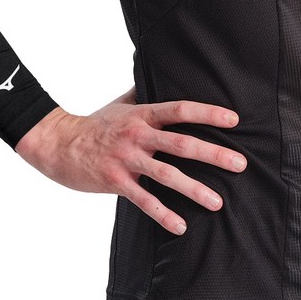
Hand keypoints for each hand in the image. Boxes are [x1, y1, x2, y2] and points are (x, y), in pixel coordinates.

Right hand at [14, 85, 246, 235]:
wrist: (59, 143)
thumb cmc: (94, 124)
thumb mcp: (119, 104)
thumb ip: (141, 92)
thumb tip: (155, 73)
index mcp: (141, 114)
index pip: (179, 110)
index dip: (207, 112)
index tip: (234, 119)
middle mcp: (137, 134)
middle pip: (181, 143)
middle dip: (213, 154)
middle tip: (240, 164)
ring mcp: (126, 158)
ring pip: (166, 174)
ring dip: (194, 189)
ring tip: (218, 202)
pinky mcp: (115, 181)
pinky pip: (143, 200)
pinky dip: (163, 214)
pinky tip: (181, 226)